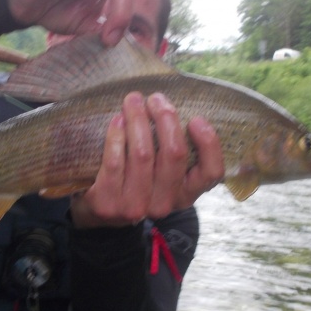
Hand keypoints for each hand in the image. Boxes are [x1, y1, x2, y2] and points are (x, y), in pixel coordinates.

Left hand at [70, 92, 224, 228]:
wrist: (99, 211)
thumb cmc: (136, 180)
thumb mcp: (162, 174)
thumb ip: (173, 151)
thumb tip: (172, 107)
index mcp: (185, 195)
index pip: (211, 173)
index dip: (208, 144)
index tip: (196, 119)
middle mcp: (164, 204)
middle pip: (174, 154)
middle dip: (166, 118)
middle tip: (156, 99)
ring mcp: (136, 206)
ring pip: (143, 154)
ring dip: (138, 119)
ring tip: (133, 101)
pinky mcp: (109, 203)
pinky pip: (115, 161)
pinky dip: (116, 135)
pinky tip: (117, 120)